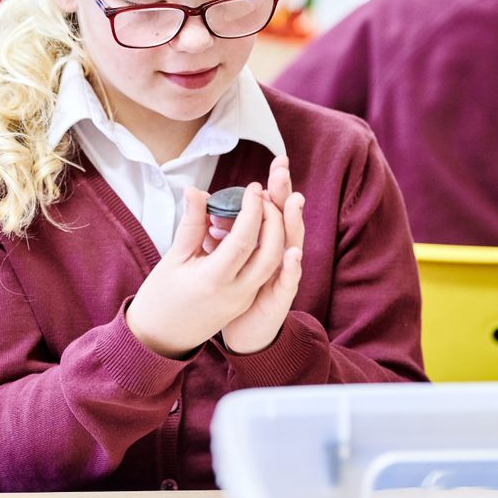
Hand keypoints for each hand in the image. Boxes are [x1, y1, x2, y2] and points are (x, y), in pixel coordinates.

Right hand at [125, 184, 289, 358]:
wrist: (161, 338)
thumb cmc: (161, 297)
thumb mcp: (174, 258)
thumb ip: (191, 224)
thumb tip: (196, 190)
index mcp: (213, 280)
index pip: (244, 240)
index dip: (251, 210)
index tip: (252, 188)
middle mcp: (235, 292)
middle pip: (269, 253)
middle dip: (273, 219)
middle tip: (263, 195)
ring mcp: (243, 300)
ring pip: (272, 263)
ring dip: (275, 233)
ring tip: (262, 208)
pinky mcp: (245, 301)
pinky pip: (263, 272)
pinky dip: (265, 248)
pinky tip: (254, 229)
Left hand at [219, 156, 304, 353]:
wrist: (241, 335)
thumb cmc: (230, 293)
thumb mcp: (219, 257)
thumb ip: (216, 229)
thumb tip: (204, 198)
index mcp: (263, 244)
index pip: (274, 210)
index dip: (276, 187)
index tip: (278, 162)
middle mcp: (278, 258)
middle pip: (286, 222)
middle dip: (286, 196)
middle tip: (282, 171)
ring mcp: (282, 279)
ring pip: (292, 248)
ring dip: (294, 226)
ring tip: (294, 201)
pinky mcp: (279, 301)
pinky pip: (288, 284)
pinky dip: (291, 269)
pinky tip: (292, 254)